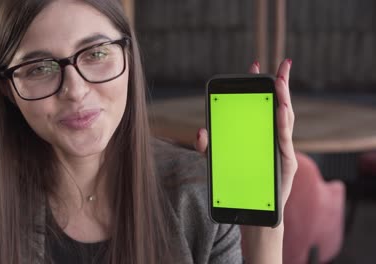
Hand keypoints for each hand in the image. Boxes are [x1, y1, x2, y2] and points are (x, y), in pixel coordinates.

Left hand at [195, 59, 296, 211]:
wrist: (252, 210)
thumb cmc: (238, 184)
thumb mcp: (217, 162)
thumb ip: (208, 147)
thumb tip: (200, 131)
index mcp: (260, 133)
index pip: (261, 104)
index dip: (259, 84)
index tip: (254, 64)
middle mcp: (274, 137)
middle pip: (278, 106)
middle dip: (280, 84)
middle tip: (281, 65)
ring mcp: (282, 148)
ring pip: (285, 119)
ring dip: (283, 99)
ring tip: (279, 81)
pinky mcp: (286, 161)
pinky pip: (284, 139)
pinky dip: (282, 123)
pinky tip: (280, 108)